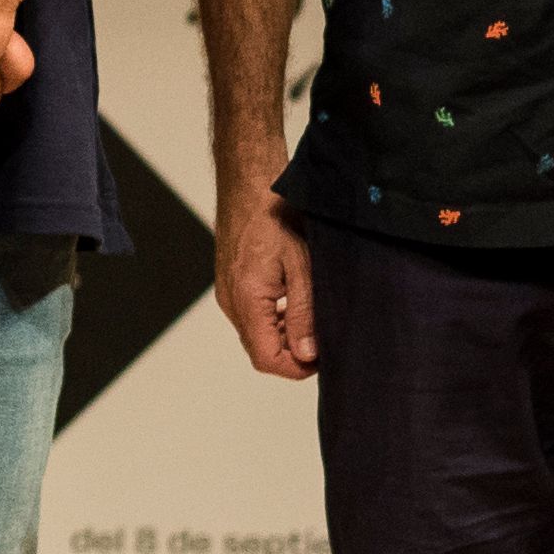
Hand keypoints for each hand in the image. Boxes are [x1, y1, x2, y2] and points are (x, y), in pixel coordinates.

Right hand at [213, 193, 321, 377]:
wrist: (249, 185)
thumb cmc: (276, 216)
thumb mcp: (302, 266)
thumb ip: (304, 313)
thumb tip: (307, 354)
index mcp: (247, 300)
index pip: (267, 359)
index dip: (297, 368)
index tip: (323, 357)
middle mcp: (231, 303)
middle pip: (260, 351)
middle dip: (293, 354)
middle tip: (324, 339)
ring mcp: (228, 294)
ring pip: (257, 335)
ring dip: (285, 336)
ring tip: (313, 318)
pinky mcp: (231, 285)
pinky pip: (252, 317)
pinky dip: (274, 319)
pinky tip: (295, 302)